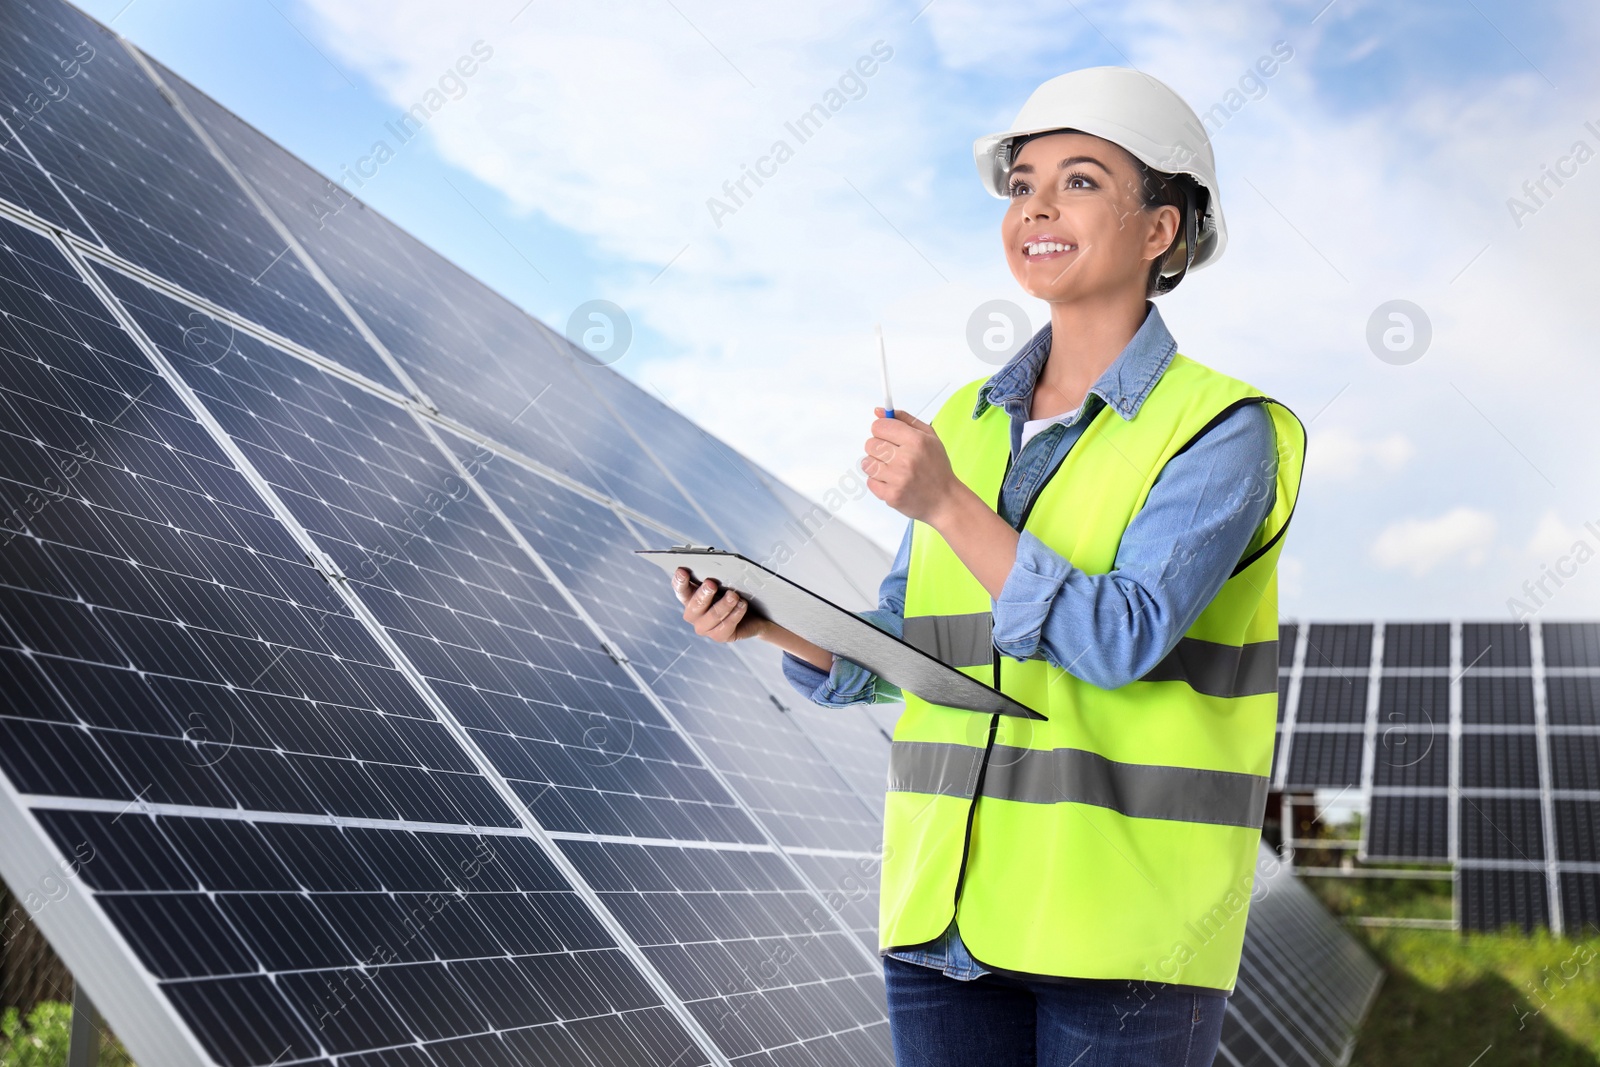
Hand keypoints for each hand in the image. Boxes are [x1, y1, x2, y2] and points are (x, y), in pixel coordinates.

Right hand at [672, 567, 765, 642]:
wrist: (752, 615)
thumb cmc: (734, 594)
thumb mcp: (725, 584)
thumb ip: (717, 577)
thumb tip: (718, 568)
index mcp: (690, 597)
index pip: (681, 589)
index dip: (679, 581)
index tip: (682, 571)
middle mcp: (694, 614)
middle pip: (695, 604)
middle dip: (703, 594)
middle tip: (711, 584)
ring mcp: (705, 627)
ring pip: (713, 615)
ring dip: (724, 604)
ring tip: (733, 595)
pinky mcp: (719, 636)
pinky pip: (726, 625)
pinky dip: (735, 613)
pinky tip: (742, 605)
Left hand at [861, 407, 964, 524]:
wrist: (945, 501)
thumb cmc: (937, 468)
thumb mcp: (929, 437)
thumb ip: (904, 419)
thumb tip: (878, 411)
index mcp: (916, 441)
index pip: (879, 426)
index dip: (881, 430)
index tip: (887, 435)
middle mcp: (906, 459)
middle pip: (870, 444)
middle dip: (879, 448)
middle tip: (892, 455)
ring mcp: (897, 479)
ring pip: (867, 463)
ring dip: (877, 465)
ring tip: (892, 469)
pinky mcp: (891, 495)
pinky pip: (869, 481)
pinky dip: (878, 481)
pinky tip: (892, 481)